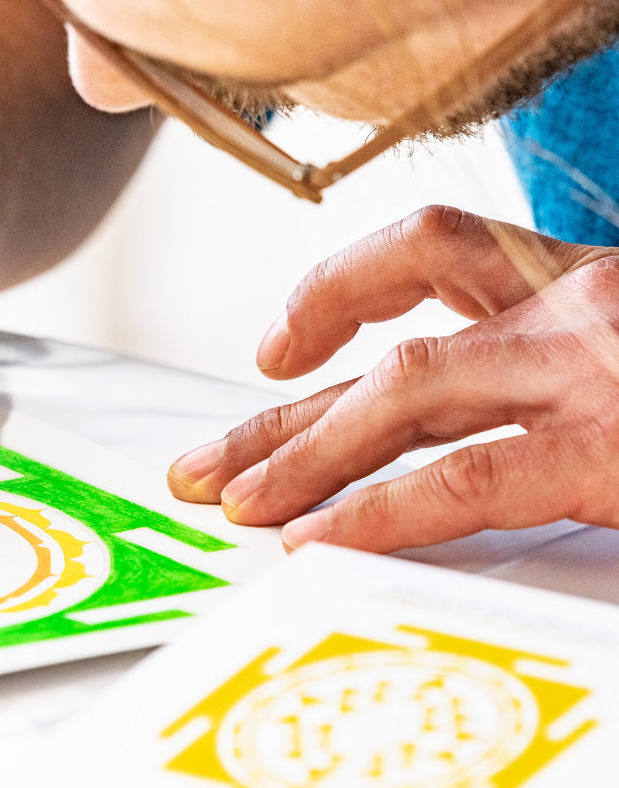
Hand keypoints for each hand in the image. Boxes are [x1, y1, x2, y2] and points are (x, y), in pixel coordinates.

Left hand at [168, 205, 618, 551]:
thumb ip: (533, 369)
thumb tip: (439, 420)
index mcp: (571, 281)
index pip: (426, 249)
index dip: (333, 293)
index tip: (275, 352)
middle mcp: (571, 308)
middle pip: (388, 346)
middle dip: (284, 413)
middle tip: (208, 461)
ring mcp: (591, 369)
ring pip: (402, 394)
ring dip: (306, 454)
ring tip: (239, 502)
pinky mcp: (608, 449)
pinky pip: (462, 478)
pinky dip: (376, 511)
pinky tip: (319, 538)